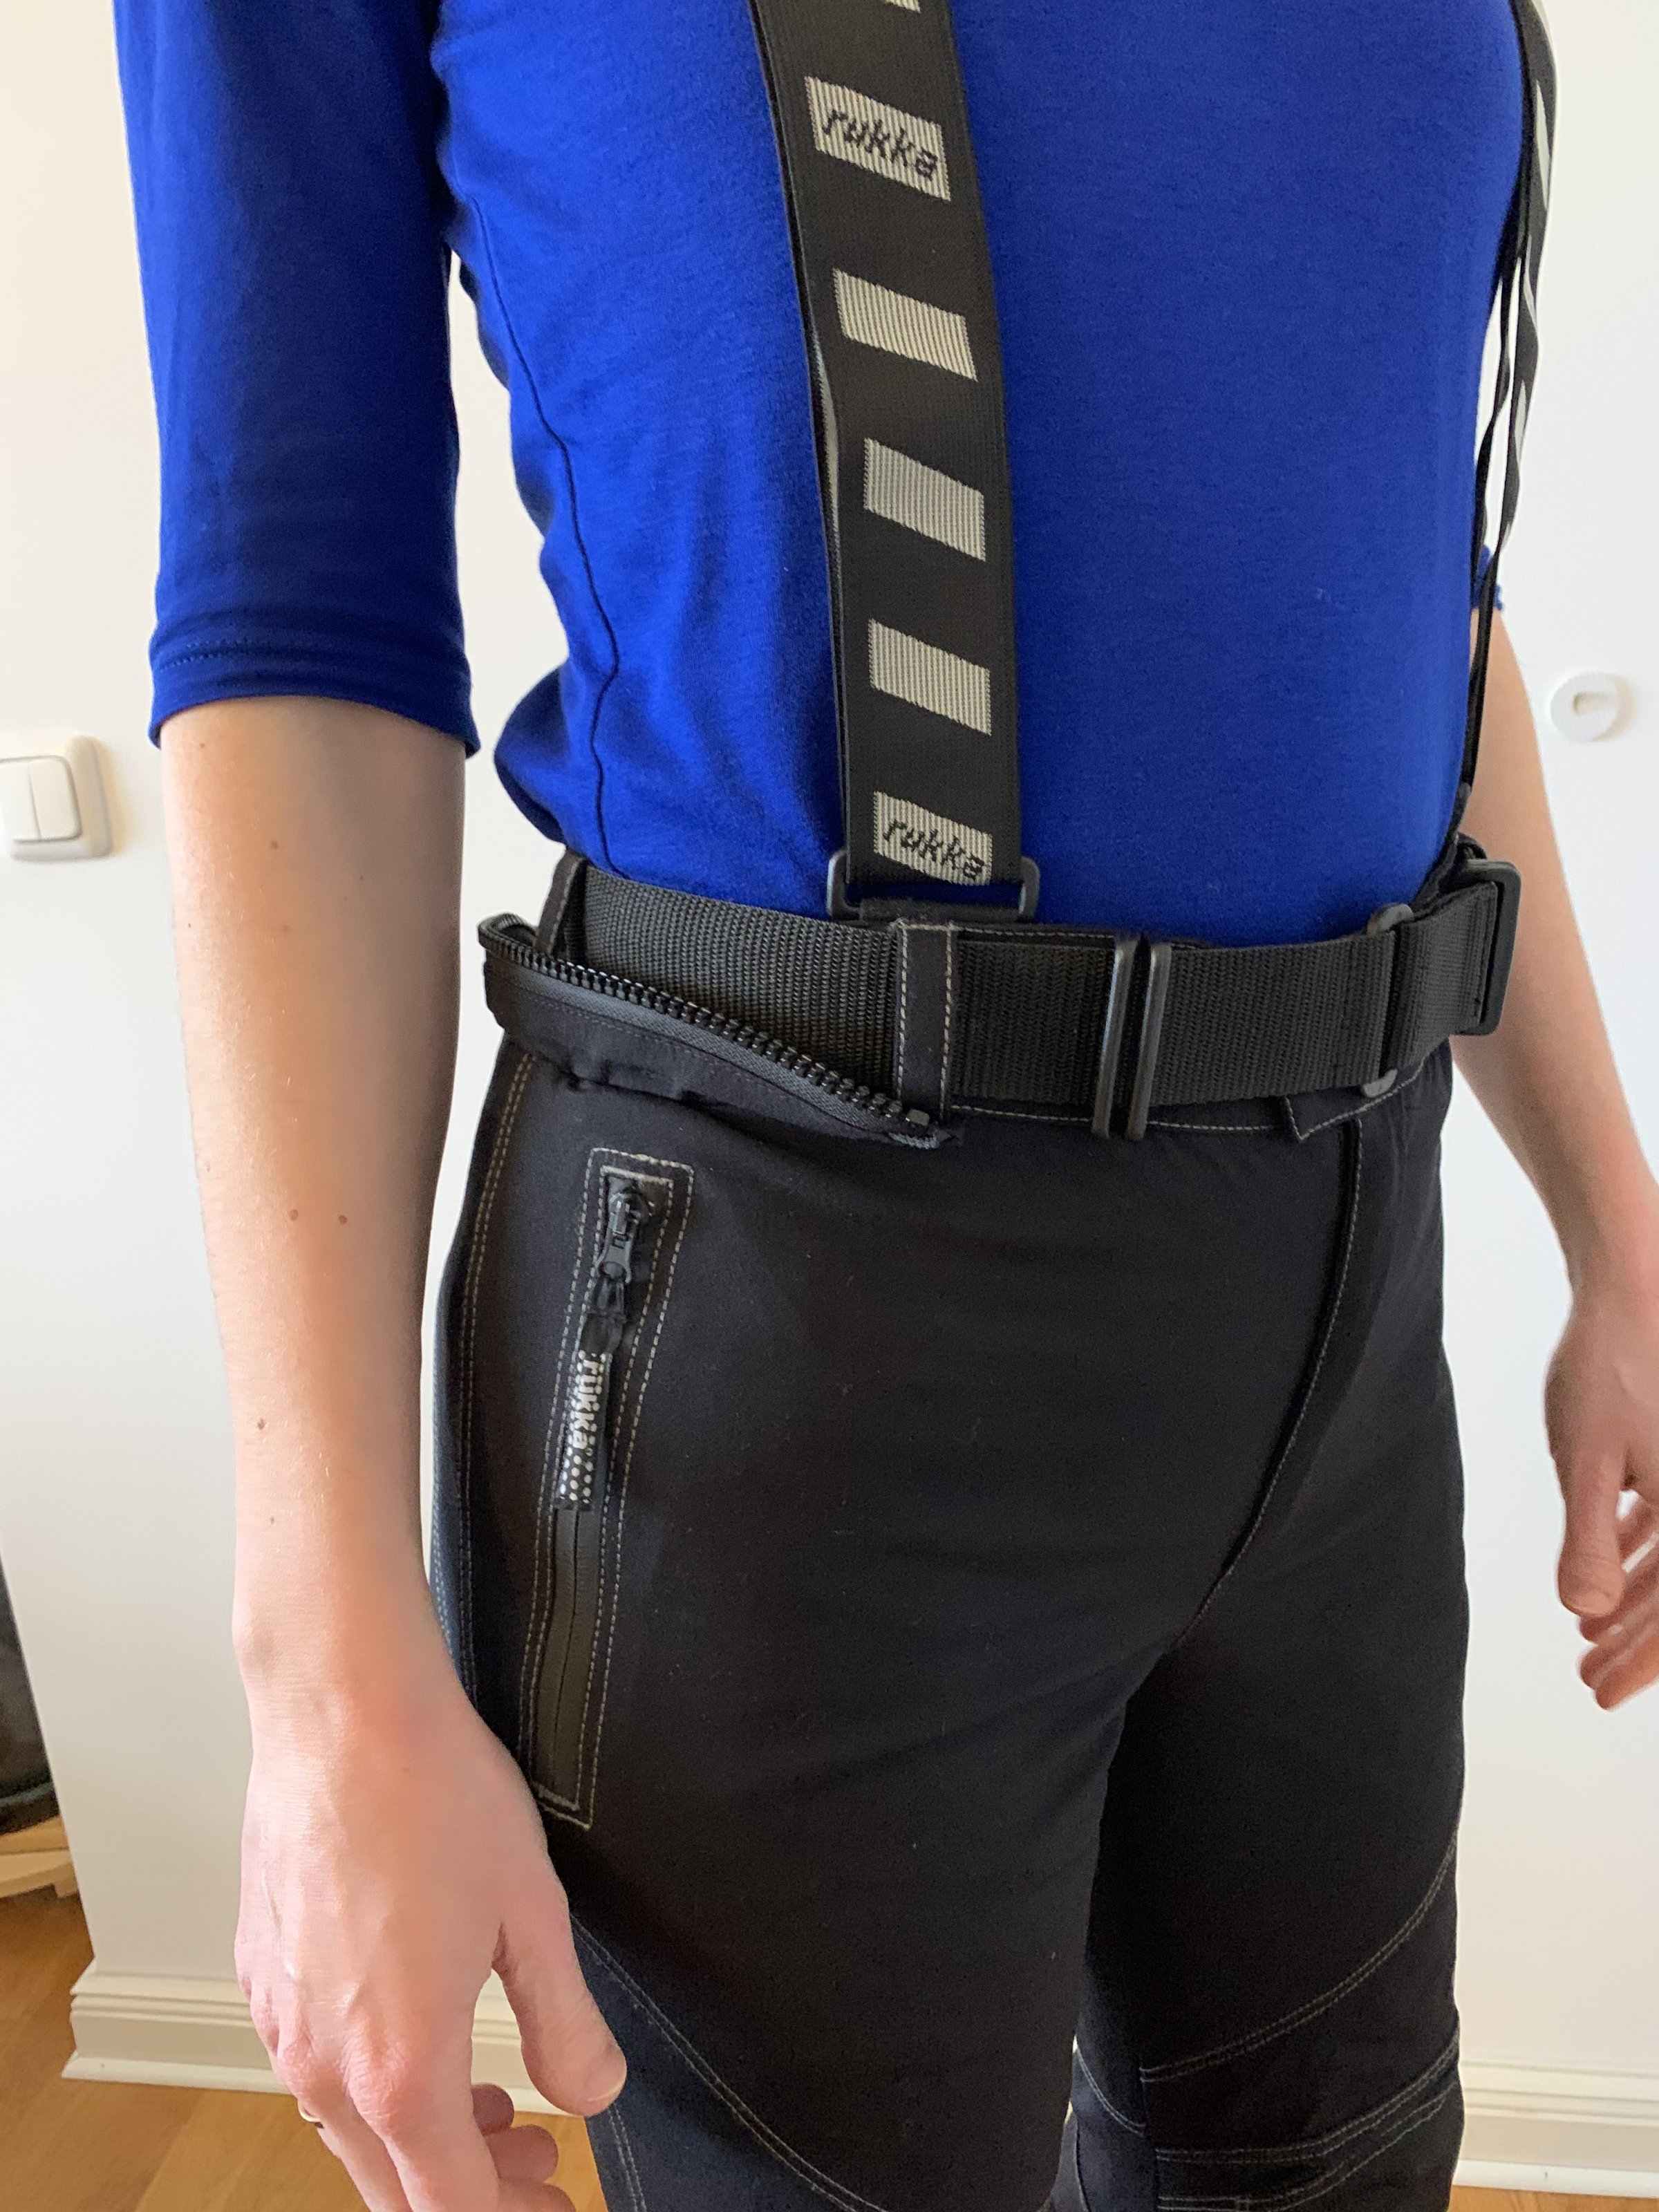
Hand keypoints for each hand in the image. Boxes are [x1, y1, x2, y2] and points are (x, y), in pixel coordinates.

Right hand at [236, 1617, 624, 2208]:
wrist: (342, 1712)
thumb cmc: (435, 1797)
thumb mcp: (533, 1915)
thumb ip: (564, 2024)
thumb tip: (592, 2095)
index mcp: (399, 2068)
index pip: (448, 2209)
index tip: (557, 2199)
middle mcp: (323, 2065)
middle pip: (391, 2189)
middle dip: (473, 2192)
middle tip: (539, 2162)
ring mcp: (280, 2023)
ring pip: (348, 2133)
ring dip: (422, 2139)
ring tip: (494, 2101)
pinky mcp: (261, 1976)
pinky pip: (316, 2071)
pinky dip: (374, 2085)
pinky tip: (423, 2034)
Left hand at [1546, 1264, 1658, 1708]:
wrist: (1637, 1283)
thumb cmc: (1610, 1366)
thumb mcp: (1589, 1460)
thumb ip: (1589, 1538)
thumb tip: (1583, 1609)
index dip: (1641, 1661)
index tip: (1598, 1692)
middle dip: (1637, 1642)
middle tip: (1589, 1677)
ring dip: (1636, 1600)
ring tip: (1587, 1633)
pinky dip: (1642, 1552)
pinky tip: (1606, 1573)